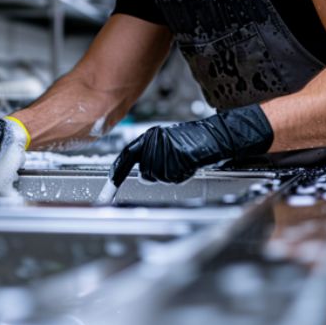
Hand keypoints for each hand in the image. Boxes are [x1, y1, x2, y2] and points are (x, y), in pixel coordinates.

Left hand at [109, 104, 272, 185]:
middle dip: (159, 174)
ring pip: (159, 177)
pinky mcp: (175, 157)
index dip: (117, 173)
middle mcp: (154, 141)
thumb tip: (143, 176)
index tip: (109, 188)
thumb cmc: (195, 140)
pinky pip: (172, 177)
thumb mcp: (169, 144)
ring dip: (172, 174)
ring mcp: (164, 149)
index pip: (128, 156)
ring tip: (184, 161)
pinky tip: (189, 163)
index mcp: (150, 136)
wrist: (216, 136)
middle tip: (177, 163)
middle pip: (146, 173)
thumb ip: (152, 157)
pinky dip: (181, 175)